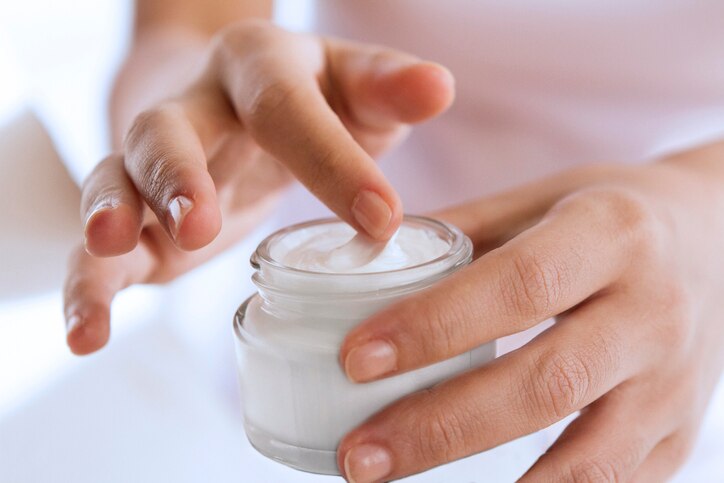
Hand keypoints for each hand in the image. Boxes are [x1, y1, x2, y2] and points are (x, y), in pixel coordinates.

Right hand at [63, 20, 453, 354]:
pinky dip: (89, 286)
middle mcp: (195, 108)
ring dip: (113, 216)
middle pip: (170, 132)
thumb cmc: (310, 97)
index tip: (381, 220)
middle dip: (180, 176)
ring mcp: (156, 166)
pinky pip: (98, 248)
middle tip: (201, 225)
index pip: (286, 109)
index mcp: (257, 71)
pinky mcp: (141, 221)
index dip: (331, 161)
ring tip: (117, 250)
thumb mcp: (352, 84)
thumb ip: (388, 87)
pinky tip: (90, 332)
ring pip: (116, 180)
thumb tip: (439, 88)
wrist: (232, 97)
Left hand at [337, 157, 723, 481]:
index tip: (356, 359)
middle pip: (545, 384)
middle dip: (441, 427)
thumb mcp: (542, 199)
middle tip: (359, 455)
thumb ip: (461, 231)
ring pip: (587, 458)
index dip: (434, 326)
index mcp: (612, 235)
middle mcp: (654, 311)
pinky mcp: (679, 432)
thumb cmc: (610, 217)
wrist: (717, 242)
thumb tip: (367, 261)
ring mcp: (676, 382)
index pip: (518, 286)